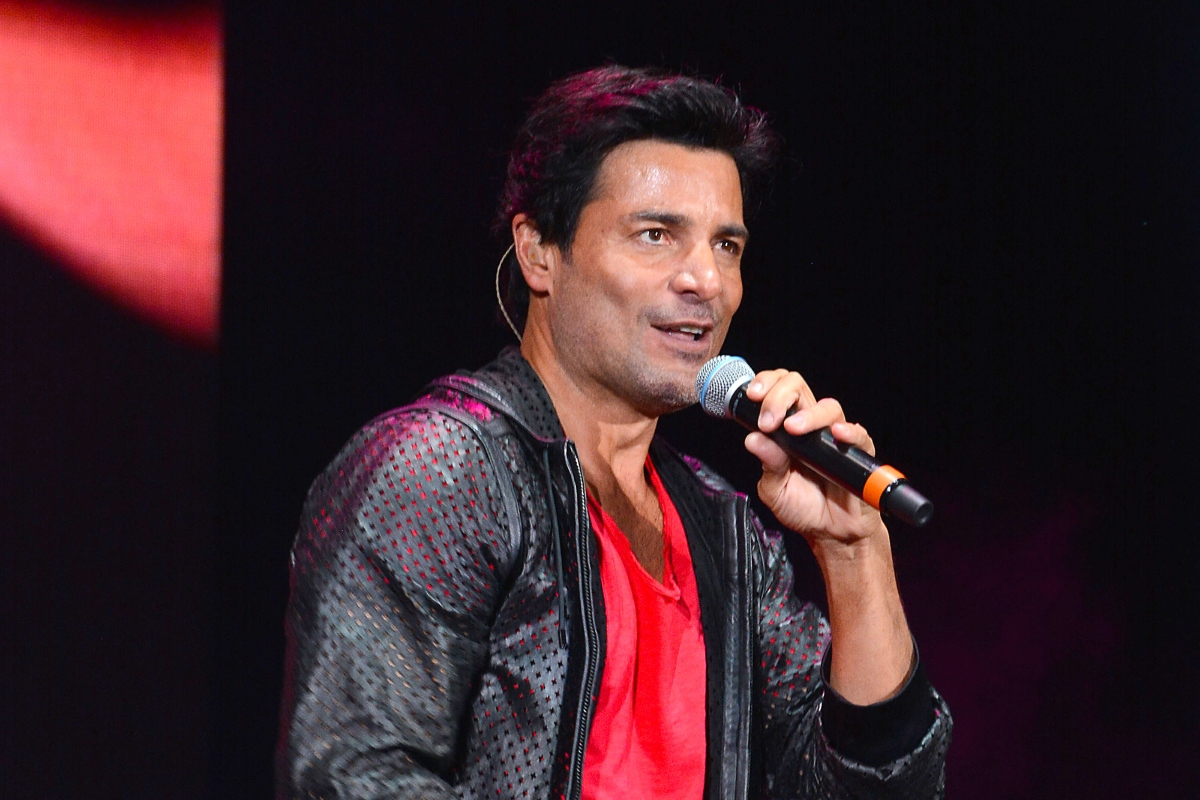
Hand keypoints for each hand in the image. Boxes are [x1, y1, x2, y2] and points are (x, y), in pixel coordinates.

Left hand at [742, 369, 887, 549]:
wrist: (832, 534)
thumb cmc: (804, 508)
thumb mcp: (774, 489)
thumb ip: (767, 464)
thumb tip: (753, 439)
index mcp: (787, 430)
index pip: (778, 391)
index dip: (766, 385)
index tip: (753, 397)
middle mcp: (811, 428)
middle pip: (799, 388)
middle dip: (779, 395)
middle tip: (768, 421)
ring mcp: (835, 438)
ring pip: (828, 407)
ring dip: (808, 415)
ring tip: (792, 429)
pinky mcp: (858, 453)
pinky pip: (858, 435)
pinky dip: (848, 431)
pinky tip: (836, 434)